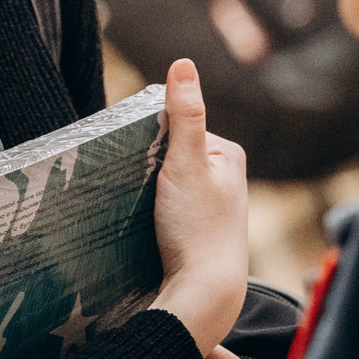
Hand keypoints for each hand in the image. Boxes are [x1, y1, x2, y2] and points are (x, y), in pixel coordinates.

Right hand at [148, 59, 250, 354]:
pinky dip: (151, 213)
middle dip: (146, 166)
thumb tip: (183, 63)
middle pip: (170, 156)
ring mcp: (212, 208)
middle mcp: (225, 180)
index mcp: (227, 156)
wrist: (204, 295)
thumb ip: (184, 115)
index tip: (132, 159)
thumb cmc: (196, 229)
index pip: (176, 127)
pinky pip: (166, 211)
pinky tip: (141, 226)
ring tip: (134, 206)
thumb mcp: (185, 164)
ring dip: (146, 191)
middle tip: (131, 185)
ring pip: (165, 185)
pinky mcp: (196, 234)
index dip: (148, 139)